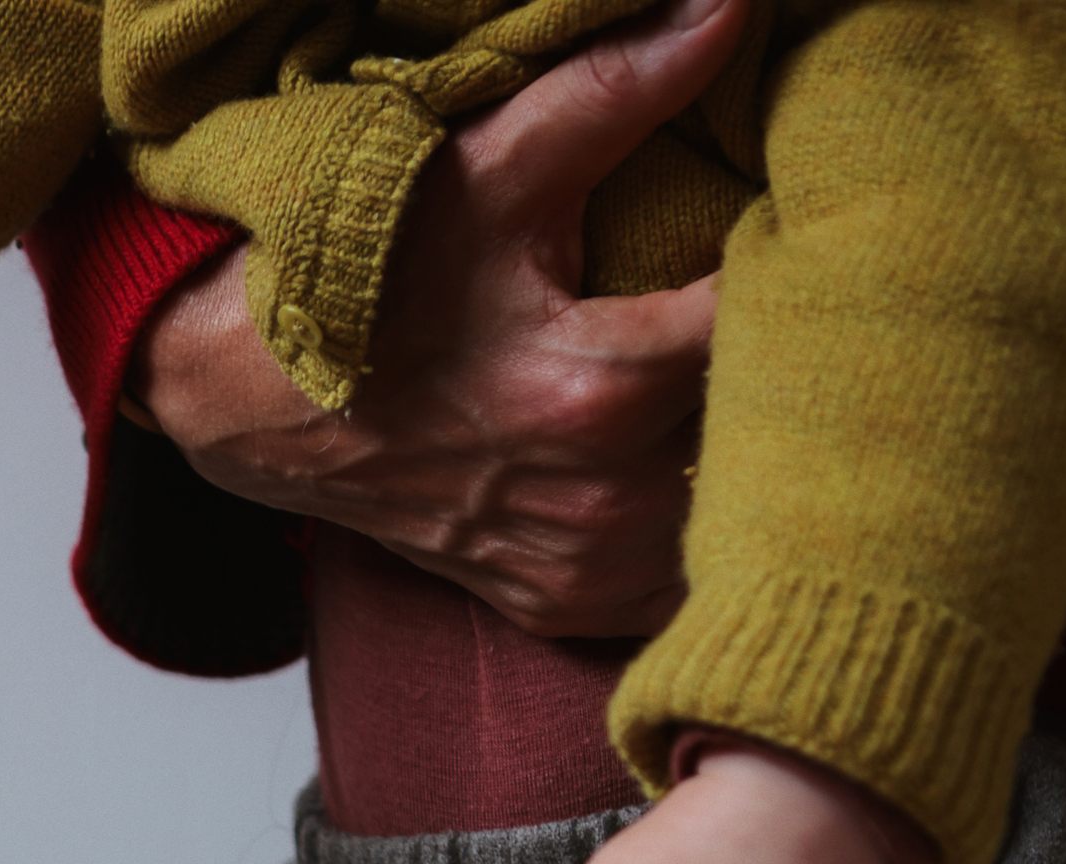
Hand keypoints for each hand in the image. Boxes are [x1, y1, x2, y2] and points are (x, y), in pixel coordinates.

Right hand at [127, 0, 745, 636]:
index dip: (804, 270)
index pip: (772, 330)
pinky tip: (683, 468)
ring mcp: (580, 563)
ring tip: (748, 387)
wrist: (259, 407)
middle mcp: (602, 496)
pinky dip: (693, 532)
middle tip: (789, 305)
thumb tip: (734, 3)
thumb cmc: (372, 286)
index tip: (806, 231)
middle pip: (766, 435)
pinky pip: (674, 583)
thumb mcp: (489, 169)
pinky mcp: (558, 602)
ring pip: (733, 517)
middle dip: (786, 367)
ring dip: (748, 456)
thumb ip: (618, 86)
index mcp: (603, 387)